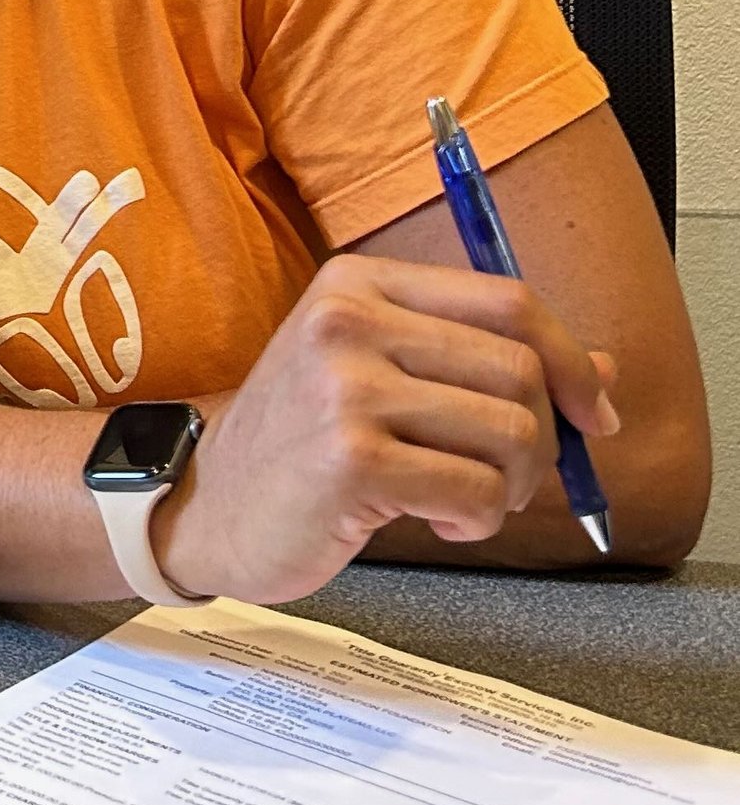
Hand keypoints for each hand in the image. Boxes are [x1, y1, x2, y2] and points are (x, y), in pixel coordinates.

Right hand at [155, 253, 619, 605]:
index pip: (508, 300)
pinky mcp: (350, 462)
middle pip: (520, 368)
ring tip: (467, 501)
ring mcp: (345, 389)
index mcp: (359, 282)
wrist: (205, 501)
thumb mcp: (380, 372)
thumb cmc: (300, 441)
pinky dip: (478, 520)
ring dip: (512, 487)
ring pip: (512, 433)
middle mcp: (348, 321)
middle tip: (507, 478)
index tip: (591, 414)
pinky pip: (477, 491)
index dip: (569, 359)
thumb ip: (479, 360)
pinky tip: (438, 522)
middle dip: (543, 438)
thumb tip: (600, 374)